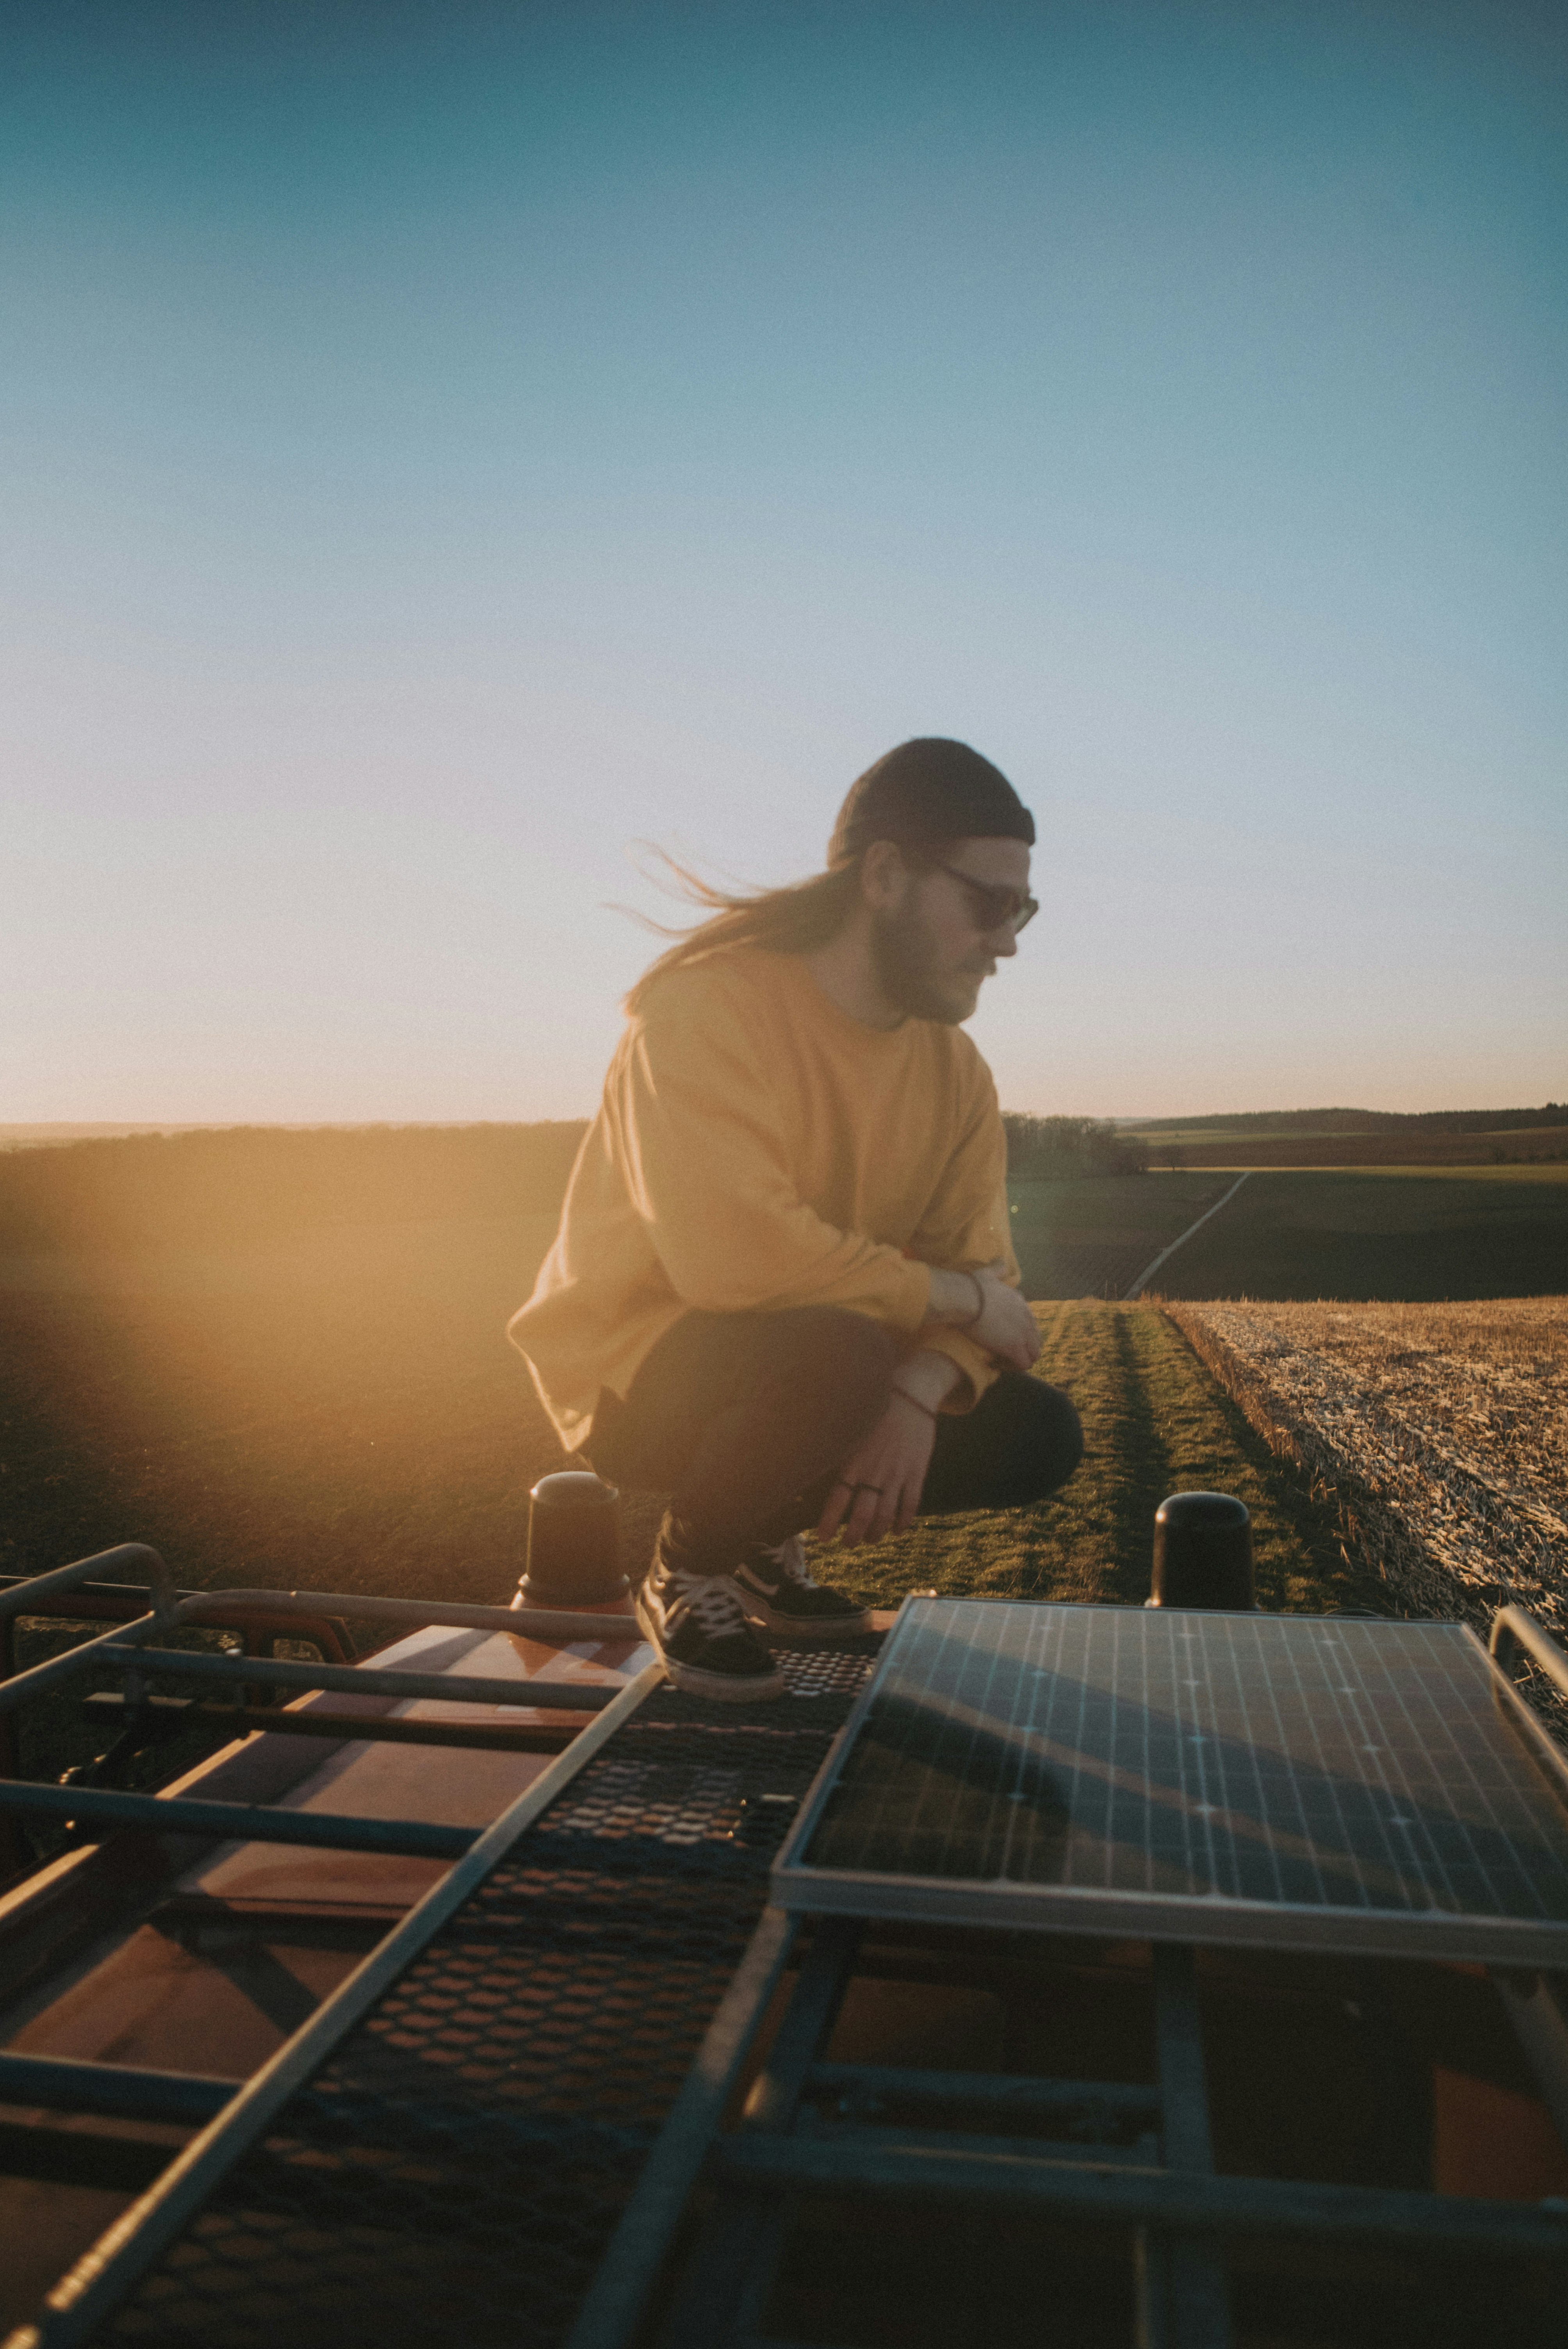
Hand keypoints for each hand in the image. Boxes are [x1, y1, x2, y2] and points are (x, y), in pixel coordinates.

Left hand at [817, 1390, 938, 1547]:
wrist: (910, 1396)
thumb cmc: (874, 1414)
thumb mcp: (851, 1433)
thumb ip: (839, 1456)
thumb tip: (817, 1474)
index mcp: (854, 1461)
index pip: (838, 1499)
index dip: (829, 1522)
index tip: (823, 1538)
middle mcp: (874, 1471)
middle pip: (862, 1514)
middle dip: (853, 1535)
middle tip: (848, 1544)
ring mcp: (897, 1473)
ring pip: (885, 1515)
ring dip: (876, 1533)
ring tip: (870, 1540)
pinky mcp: (917, 1472)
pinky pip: (911, 1504)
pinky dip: (903, 1522)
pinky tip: (897, 1530)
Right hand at [970, 1269, 1040, 1370]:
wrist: (966, 1298)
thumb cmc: (972, 1286)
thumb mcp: (988, 1273)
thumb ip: (997, 1268)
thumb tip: (1001, 1261)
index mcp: (1021, 1303)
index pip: (1030, 1323)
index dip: (1019, 1333)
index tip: (1002, 1337)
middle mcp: (1026, 1318)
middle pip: (1036, 1340)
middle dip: (1024, 1349)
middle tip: (1005, 1353)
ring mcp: (1022, 1333)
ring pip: (1034, 1354)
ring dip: (1021, 1360)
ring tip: (1003, 1361)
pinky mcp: (1014, 1347)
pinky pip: (1023, 1364)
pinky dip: (1013, 1367)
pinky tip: (997, 1364)